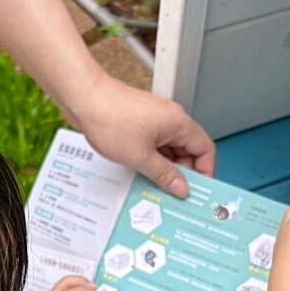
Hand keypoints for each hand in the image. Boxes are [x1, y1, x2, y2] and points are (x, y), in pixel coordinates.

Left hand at [61, 70, 216, 198]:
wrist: (83, 98)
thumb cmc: (109, 118)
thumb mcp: (141, 157)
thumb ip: (164, 175)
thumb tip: (181, 187)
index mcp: (179, 123)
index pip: (206, 150)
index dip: (205, 172)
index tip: (198, 190)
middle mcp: (171, 118)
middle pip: (189, 150)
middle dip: (183, 172)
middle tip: (173, 192)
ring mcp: (156, 119)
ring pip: (171, 149)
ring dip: (165, 167)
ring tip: (155, 185)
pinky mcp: (141, 121)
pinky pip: (155, 144)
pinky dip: (152, 159)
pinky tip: (143, 172)